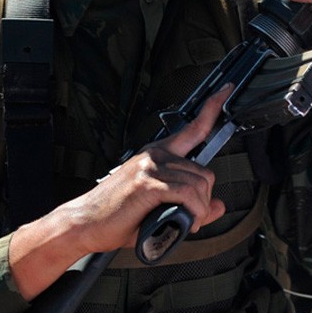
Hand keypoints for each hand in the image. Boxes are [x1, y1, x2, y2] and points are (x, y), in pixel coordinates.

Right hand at [57, 85, 230, 255]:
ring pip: (199, 186)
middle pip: (204, 173)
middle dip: (203, 200)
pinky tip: (182, 221)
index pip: (192, 128)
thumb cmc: (116, 215)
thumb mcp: (158, 206)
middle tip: (190, 217)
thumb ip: (192, 205)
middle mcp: (155, 155)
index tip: (226, 91)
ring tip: (183, 222)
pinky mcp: (148, 183)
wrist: (85, 222)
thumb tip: (219, 207)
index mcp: (156, 154)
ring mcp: (150, 167)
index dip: (213, 108)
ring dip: (198, 210)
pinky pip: (187, 194)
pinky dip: (192, 212)